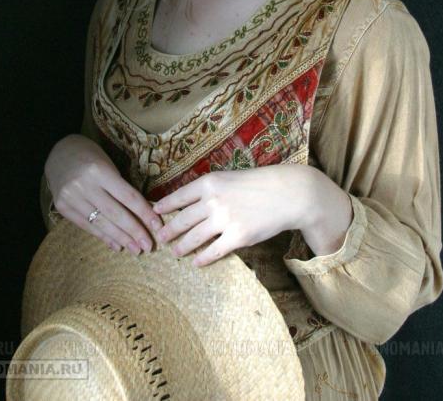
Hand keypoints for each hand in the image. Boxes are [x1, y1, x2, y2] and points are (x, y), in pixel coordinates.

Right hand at [44, 134, 163, 254]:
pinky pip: (86, 226)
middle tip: (148, 246)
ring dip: (121, 238)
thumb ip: (121, 187)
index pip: (128, 196)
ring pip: (101, 223)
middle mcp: (85, 185)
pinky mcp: (62, 207)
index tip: (157, 226)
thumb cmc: (91, 156)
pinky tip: (116, 245)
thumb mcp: (108, 164)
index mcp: (100, 171)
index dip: (144, 213)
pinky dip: (103, 236)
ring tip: (135, 249)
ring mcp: (71, 197)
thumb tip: (141, 214)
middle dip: (134, 231)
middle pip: (115, 213)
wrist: (58, 152)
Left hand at [152, 164, 316, 266]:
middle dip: (169, 231)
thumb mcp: (229, 178)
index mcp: (209, 183)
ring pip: (194, 238)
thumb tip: (190, 202)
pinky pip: (213, 252)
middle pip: (182, 220)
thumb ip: (210, 189)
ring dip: (182, 247)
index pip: (179, 196)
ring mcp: (224, 220)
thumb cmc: (258, 183)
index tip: (155, 212)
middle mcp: (213, 201)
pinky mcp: (237, 237)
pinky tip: (197, 263)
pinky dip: (202, 259)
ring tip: (176, 252)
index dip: (165, 206)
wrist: (287, 193)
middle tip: (160, 238)